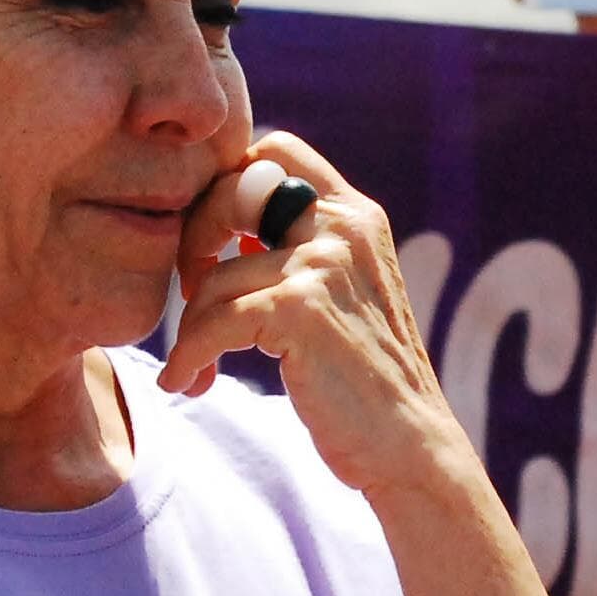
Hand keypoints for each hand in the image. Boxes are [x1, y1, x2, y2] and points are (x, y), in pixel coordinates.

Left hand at [159, 132, 571, 595]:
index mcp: (355, 213)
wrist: (410, 446)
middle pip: (231, 189)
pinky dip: (188, 356)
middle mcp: (343, 225)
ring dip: (190, 328)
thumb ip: (299, 249)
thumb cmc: (363, 379)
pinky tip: (186, 384)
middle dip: (194, 238)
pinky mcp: (300, 309)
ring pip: (213, 276)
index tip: (211, 244)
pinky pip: (211, 322)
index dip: (225, 184)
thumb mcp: (342, 292)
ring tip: (193, 369)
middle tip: (189, 293)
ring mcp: (323, 264)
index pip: (274, 149)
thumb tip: (217, 227)